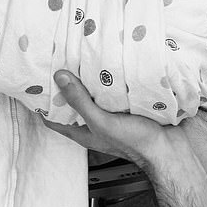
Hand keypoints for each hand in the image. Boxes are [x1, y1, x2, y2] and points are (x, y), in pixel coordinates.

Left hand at [43, 71, 172, 166]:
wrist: (170, 148)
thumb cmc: (136, 142)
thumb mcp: (102, 122)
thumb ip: (81, 102)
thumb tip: (60, 77)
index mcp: (85, 131)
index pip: (54, 119)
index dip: (42, 104)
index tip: (35, 82)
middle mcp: (97, 123)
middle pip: (74, 103)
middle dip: (66, 86)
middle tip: (58, 62)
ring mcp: (114, 115)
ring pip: (96, 95)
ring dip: (91, 80)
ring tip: (82, 58)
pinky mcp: (130, 107)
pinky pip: (116, 91)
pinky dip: (112, 80)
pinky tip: (111, 64)